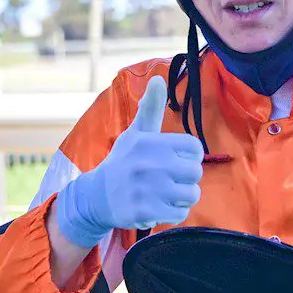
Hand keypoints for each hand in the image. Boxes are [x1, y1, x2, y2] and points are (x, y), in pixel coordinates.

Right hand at [55, 76, 203, 246]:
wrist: (97, 196)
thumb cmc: (124, 160)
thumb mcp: (136, 133)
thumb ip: (151, 107)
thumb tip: (158, 79)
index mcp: (151, 142)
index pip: (195, 148)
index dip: (188, 155)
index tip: (173, 158)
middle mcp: (149, 164)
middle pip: (195, 172)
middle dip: (186, 178)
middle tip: (169, 178)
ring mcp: (147, 189)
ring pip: (191, 194)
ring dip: (181, 196)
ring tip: (163, 192)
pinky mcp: (145, 212)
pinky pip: (180, 214)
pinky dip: (173, 212)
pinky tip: (157, 205)